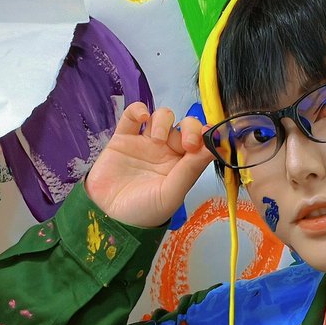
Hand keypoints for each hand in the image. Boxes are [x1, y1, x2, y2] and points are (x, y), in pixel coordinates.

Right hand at [85, 102, 212, 226]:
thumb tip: (214, 147)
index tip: (207, 138)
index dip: (206, 135)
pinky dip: (138, 109)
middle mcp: (167, 150)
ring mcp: (145, 142)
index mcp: (183, 164)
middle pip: (185, 125)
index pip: (201, 141)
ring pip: (162, 116)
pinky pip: (133, 115)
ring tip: (156, 139)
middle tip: (187, 144)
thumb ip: (191, 169)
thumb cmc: (145, 210)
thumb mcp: (172, 193)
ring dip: (163, 121)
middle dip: (190, 128)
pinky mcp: (123, 137)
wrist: (110, 215)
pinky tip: (142, 117)